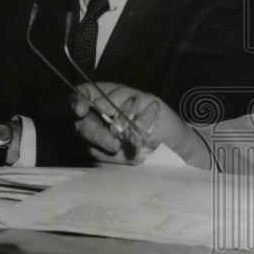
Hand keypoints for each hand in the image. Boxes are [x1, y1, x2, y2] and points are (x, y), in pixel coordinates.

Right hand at [72, 82, 204, 166]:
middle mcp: (100, 118)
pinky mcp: (104, 158)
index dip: (77, 99)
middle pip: (81, 122)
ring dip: (105, 148)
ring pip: (88, 143)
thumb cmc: (163, 122)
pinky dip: (111, 160)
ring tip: (128, 150)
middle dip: (94, 133)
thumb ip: (121, 98)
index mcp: (109, 98)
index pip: (84, 93)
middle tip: (114, 143)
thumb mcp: (148, 102)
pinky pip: (98, 159)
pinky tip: (127, 160)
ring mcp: (100, 139)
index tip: (81, 110)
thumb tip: (98, 103)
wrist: (176, 150)